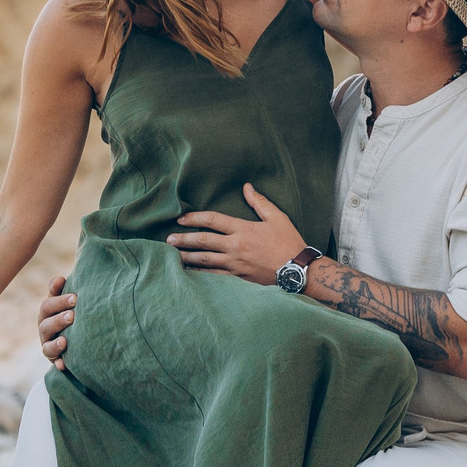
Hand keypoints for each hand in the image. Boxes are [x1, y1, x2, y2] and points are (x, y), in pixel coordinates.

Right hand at [39, 274, 74, 369]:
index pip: (49, 302)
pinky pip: (53, 361)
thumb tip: (62, 277)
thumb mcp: (73, 301)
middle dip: (58, 317)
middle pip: (46, 319)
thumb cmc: (77, 313)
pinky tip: (64, 364)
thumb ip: (68, 289)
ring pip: (47, 343)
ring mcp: (48, 342)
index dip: (58, 296)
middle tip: (73, 315)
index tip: (74, 296)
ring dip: (56, 342)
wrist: (81, 340)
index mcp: (49, 310)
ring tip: (65, 340)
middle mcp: (45, 325)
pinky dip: (58, 362)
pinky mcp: (54, 358)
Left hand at [168, 183, 306, 285]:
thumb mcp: (277, 218)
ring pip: (204, 260)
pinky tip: (188, 272)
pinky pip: (213, 277)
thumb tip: (247, 187)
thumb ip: (259, 202)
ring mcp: (235, 265)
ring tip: (172, 254)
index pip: (213, 220)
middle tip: (168, 238)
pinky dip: (199, 274)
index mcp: (243, 229)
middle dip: (184, 239)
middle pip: (203, 241)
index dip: (194, 218)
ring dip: (186, 256)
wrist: (298, 271)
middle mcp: (235, 247)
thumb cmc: (289, 243)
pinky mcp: (237, 279)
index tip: (181, 219)